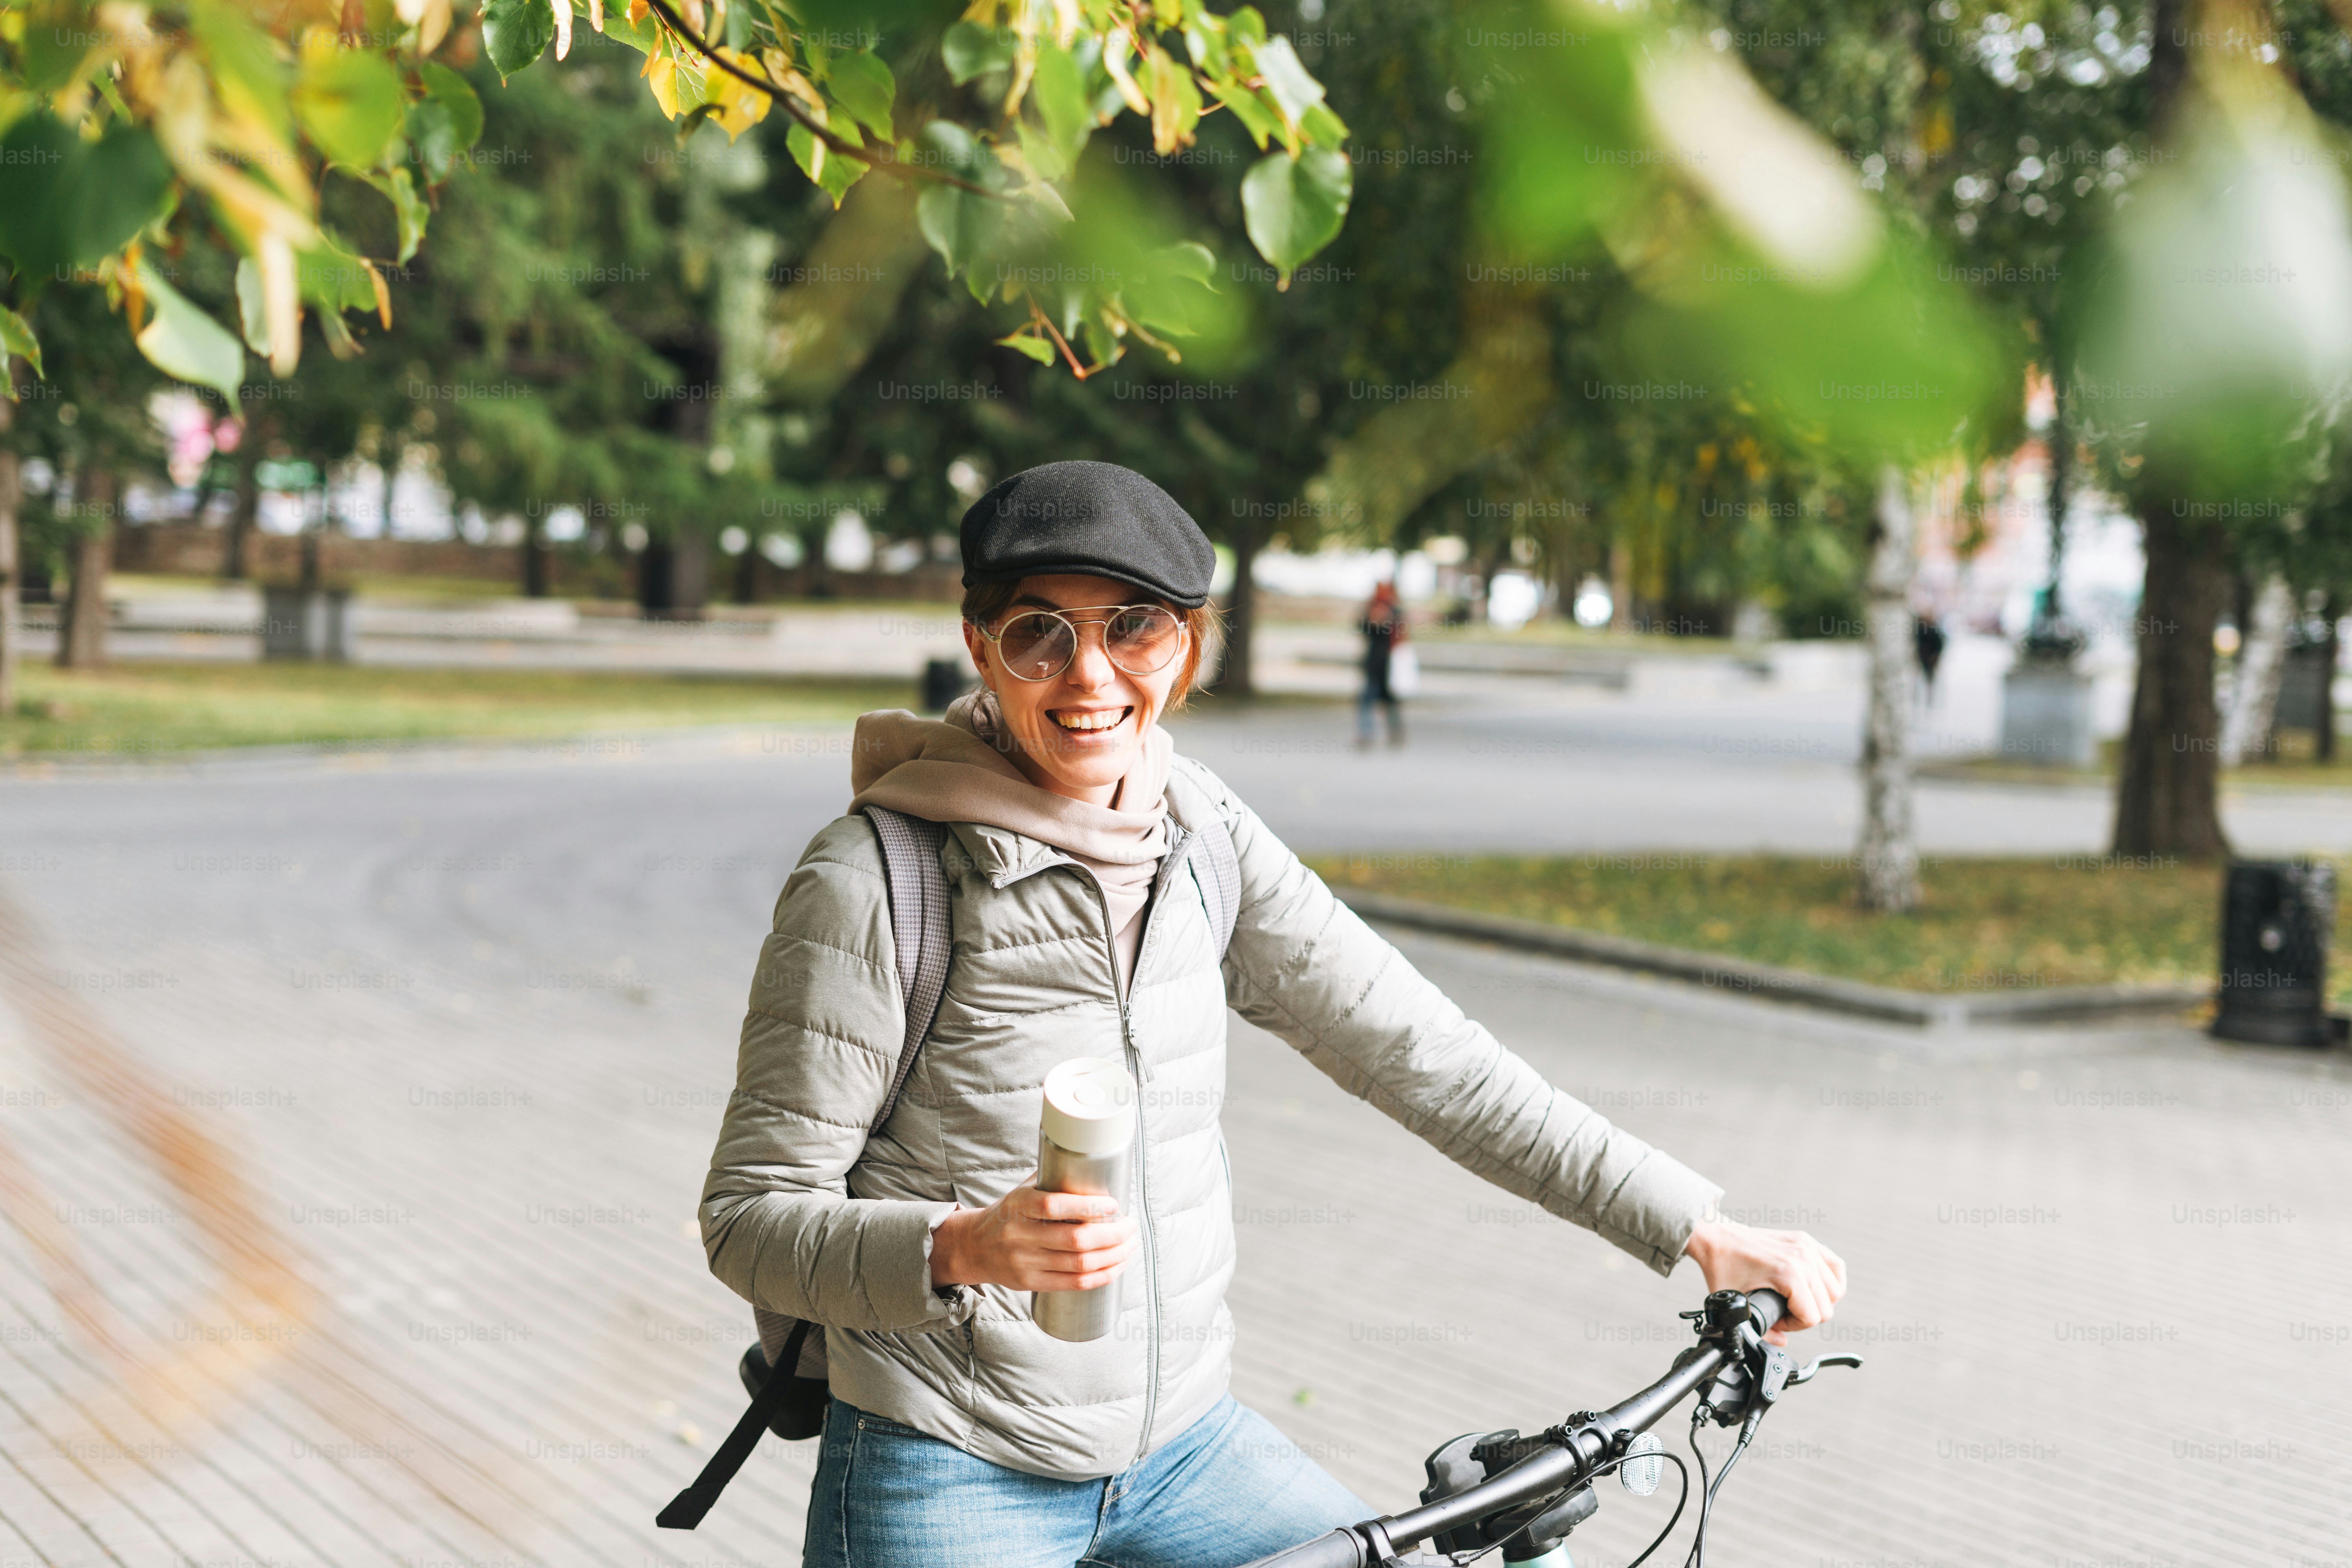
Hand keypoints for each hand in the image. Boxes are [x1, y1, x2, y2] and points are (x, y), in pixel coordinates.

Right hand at [929, 1173, 1139, 1292]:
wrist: (974, 1246)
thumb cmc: (1010, 1213)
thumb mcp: (1023, 1190)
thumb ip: (1054, 1180)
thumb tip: (1098, 1163)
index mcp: (1018, 1205)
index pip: (1055, 1206)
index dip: (1089, 1207)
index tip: (1115, 1204)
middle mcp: (1019, 1235)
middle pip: (1075, 1241)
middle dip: (1113, 1235)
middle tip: (1132, 1225)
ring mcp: (1024, 1263)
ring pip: (1080, 1265)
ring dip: (1114, 1256)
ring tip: (1130, 1244)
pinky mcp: (1031, 1283)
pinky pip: (1074, 1285)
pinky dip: (1102, 1276)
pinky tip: (1117, 1266)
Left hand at [1681, 1217, 1846, 1344]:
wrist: (1716, 1238)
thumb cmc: (1722, 1267)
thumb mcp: (1738, 1305)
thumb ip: (1760, 1331)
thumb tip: (1781, 1341)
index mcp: (1788, 1274)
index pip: (1812, 1317)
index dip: (1794, 1326)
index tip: (1777, 1320)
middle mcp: (1802, 1259)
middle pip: (1826, 1307)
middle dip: (1805, 1317)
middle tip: (1783, 1312)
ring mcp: (1806, 1247)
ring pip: (1835, 1290)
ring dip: (1819, 1302)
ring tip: (1797, 1302)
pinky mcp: (1806, 1240)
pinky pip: (1835, 1266)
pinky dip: (1831, 1281)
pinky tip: (1817, 1288)